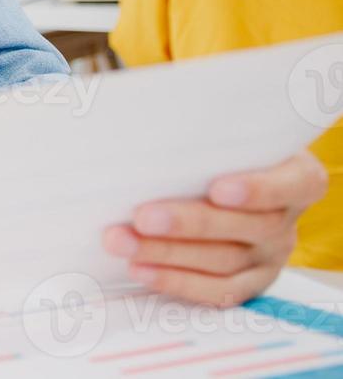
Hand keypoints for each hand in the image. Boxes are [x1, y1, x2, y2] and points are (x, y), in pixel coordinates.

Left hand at [103, 152, 328, 305]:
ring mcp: (270, 256)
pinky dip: (175, 281)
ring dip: (167, 253)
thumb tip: (145, 126)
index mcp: (296, 177)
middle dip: (189, 223)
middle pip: (247, 227)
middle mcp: (286, 220)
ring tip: (122, 241)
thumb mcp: (221, 137)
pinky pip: (217, 291)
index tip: (218, 188)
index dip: (259, 189)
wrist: (223, 184)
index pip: (294, 185)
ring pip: (224, 261)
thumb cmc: (215, 153)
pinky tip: (140, 269)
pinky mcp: (249, 283)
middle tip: (142, 217)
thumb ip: (202, 138)